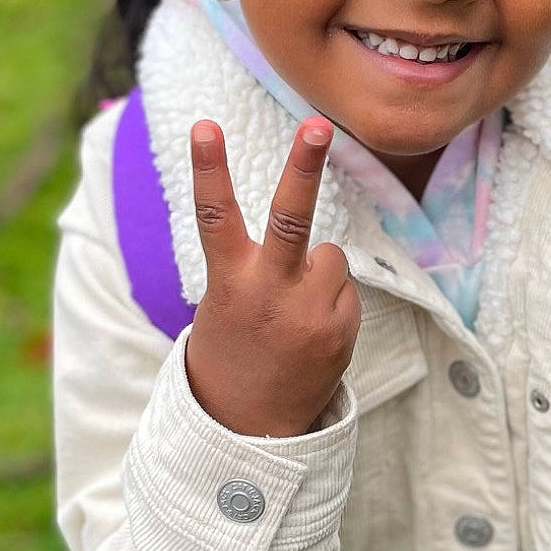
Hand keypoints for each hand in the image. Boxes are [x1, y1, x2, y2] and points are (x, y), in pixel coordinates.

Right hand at [183, 116, 360, 436]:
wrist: (251, 424)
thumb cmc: (235, 347)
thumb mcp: (226, 302)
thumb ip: (260, 265)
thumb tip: (325, 247)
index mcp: (230, 282)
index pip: (215, 216)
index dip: (209, 169)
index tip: (205, 125)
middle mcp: (269, 293)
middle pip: (290, 218)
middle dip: (304, 167)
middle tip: (317, 125)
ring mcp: (309, 313)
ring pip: (330, 255)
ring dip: (318, 271)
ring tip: (294, 311)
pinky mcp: (341, 330)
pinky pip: (345, 290)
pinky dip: (332, 302)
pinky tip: (311, 333)